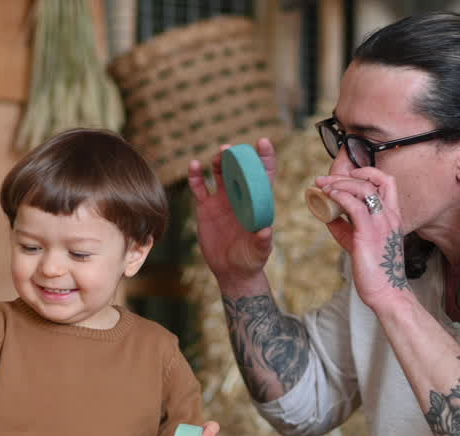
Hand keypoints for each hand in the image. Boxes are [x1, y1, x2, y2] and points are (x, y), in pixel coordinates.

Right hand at [189, 138, 277, 291]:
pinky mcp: (205, 207)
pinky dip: (195, 176)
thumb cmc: (251, 259)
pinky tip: (193, 165)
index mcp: (257, 201)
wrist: (231, 270)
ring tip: (217, 156)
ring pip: (219, 174)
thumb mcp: (259, 252)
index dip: (265, 157)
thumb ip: (263, 242)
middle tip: (230, 149)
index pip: (264, 174)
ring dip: (218, 162)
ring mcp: (222, 200)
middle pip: (239, 169)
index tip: (262, 142)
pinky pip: (199, 188)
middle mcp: (241, 196)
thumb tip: (266, 230)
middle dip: (236, 156)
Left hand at [314, 167, 410, 309]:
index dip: (367, 172)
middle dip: (346, 175)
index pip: (387, 182)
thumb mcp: (358, 242)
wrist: (386, 292)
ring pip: (364, 188)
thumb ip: (345, 227)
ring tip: (324, 187)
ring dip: (341, 183)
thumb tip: (327, 215)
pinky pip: (355, 206)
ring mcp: (381, 223)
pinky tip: (329, 196)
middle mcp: (390, 215)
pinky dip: (341, 196)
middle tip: (324, 180)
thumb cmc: (375, 270)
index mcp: (392, 216)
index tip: (345, 174)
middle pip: (374, 180)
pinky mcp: (369, 232)